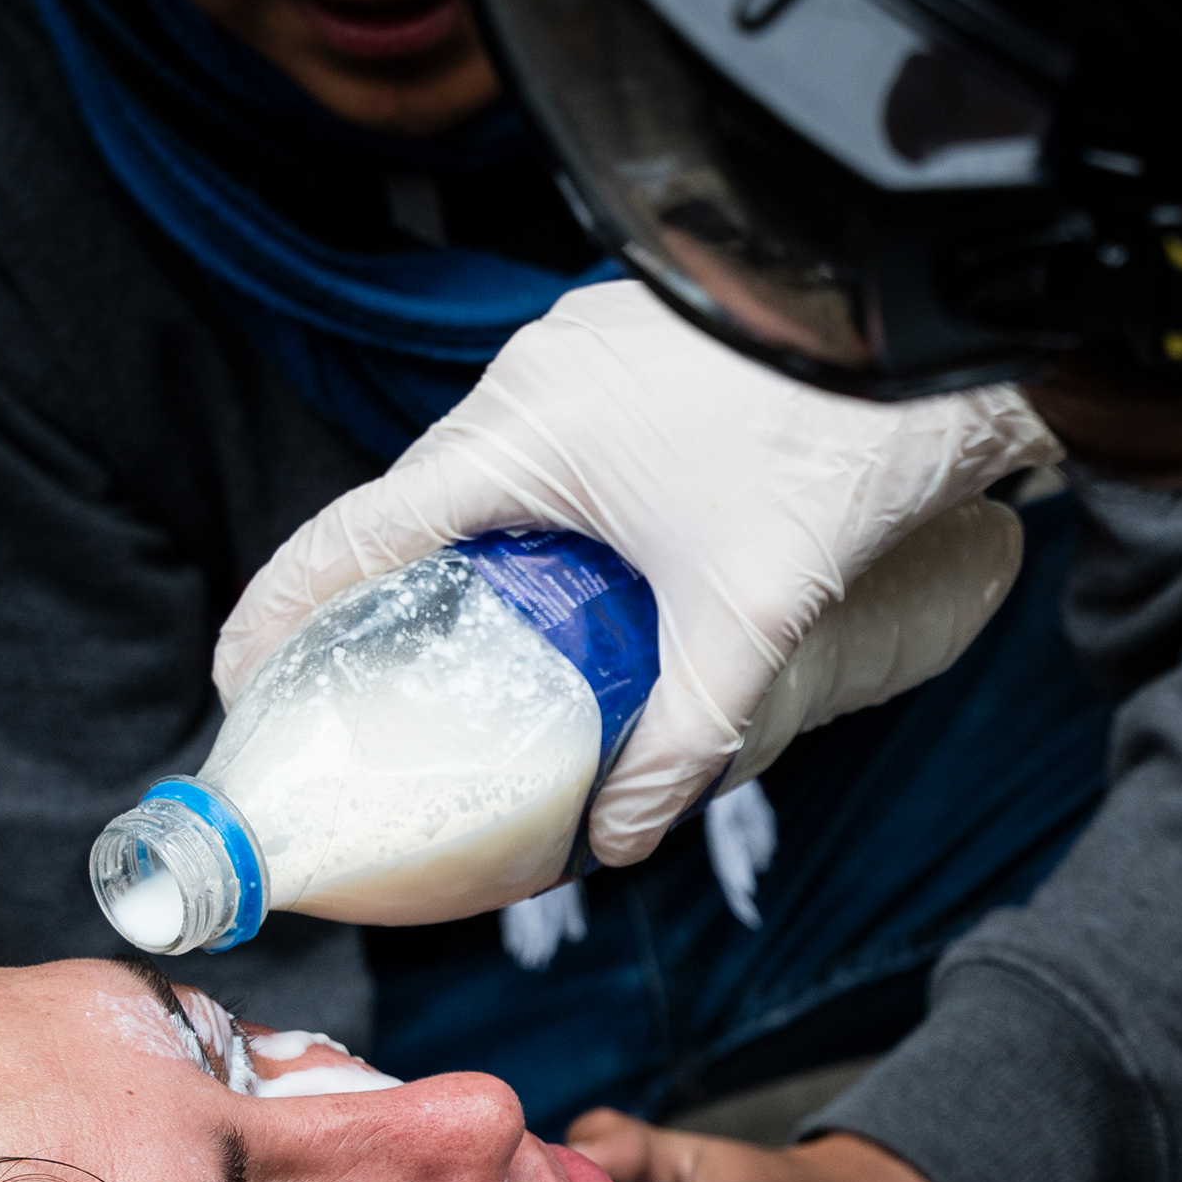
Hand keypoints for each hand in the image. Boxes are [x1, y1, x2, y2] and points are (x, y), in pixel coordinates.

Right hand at [216, 282, 1055, 869]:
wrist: (941, 341)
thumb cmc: (843, 449)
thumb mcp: (753, 618)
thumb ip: (682, 738)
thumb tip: (618, 840)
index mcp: (520, 429)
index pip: (360, 529)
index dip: (287, 608)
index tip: (241, 673)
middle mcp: (532, 376)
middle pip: (426, 508)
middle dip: (396, 602)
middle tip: (373, 695)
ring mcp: (585, 354)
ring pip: (500, 477)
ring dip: (486, 563)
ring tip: (480, 657)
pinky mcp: (640, 353)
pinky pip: (558, 447)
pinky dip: (550, 523)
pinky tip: (585, 587)